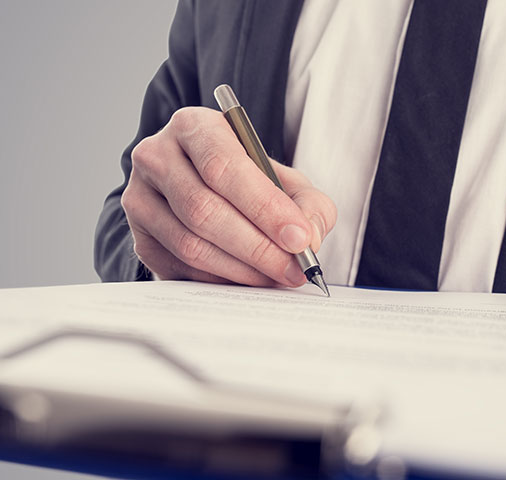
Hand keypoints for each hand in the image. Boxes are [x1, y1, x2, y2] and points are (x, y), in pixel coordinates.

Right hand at [121, 107, 336, 286]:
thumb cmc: (252, 183)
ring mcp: (140, 198)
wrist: (213, 193)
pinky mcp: (140, 238)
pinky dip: (221, 279)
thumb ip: (308, 205)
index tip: (298, 238)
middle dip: (257, 246)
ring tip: (277, 277)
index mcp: (194, 127)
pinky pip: (180, 266)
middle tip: (293, 268)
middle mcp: (157, 157)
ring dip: (241, 268)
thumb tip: (307, 238)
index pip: (223, 166)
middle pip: (203, 209)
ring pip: (190, 243)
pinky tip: (249, 279)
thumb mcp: (288, 181)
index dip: (264, 206)